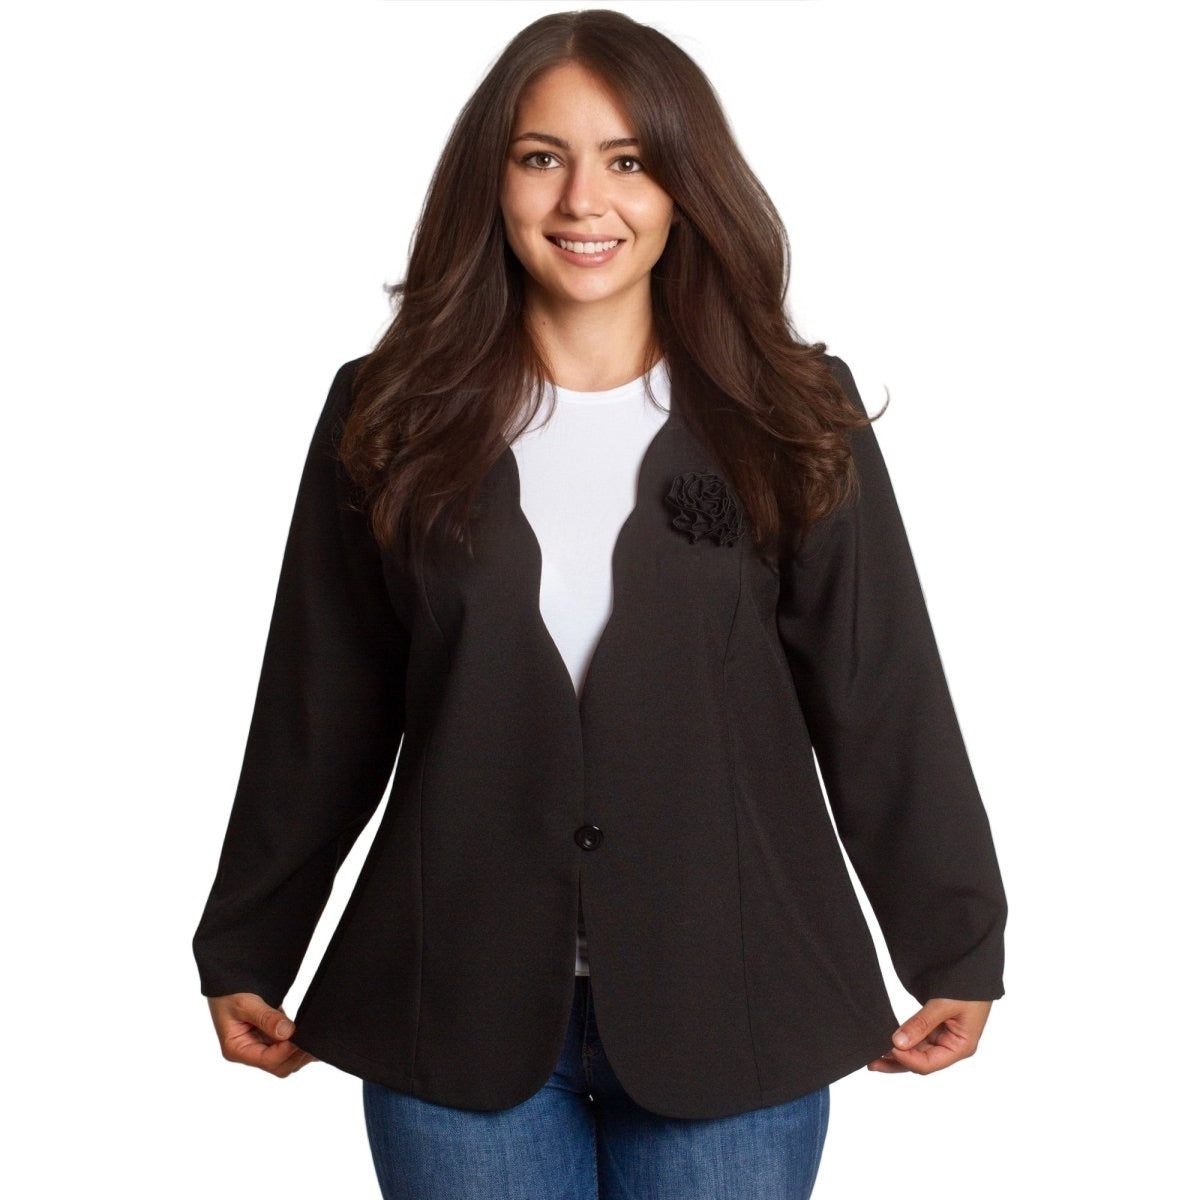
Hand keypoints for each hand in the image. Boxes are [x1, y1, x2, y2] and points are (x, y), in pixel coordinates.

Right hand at [206, 992, 315, 1077]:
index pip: (266, 1060)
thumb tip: (287, 1032)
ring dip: (299, 1052)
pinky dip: (299, 1044)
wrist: (227, 984)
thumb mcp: (245, 1003)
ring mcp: (260, 1047)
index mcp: (236, 1049)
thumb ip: (266, 1017)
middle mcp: (249, 1052)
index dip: (285, 1051)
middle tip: (311, 1039)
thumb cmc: (228, 994)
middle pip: (278, 1066)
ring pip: (285, 1061)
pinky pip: (287, 1048)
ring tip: (313, 1037)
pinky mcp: (270, 1038)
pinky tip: (309, 1035)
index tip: (298, 1037)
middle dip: (295, 1055)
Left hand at [868, 997, 992, 1074]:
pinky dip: (903, 1041)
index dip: (907, 1059)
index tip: (889, 1048)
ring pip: (917, 1052)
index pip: (929, 1063)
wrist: (974, 969)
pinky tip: (887, 1043)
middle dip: (896, 1062)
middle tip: (872, 1062)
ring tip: (874, 1056)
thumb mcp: (944, 1004)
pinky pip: (917, 1039)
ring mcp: (943, 1038)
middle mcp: (952, 1046)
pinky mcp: (936, 1028)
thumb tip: (898, 1043)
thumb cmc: (968, 988)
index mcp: (961, 1046)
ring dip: (897, 1054)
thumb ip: (921, 1024)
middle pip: (920, 1062)